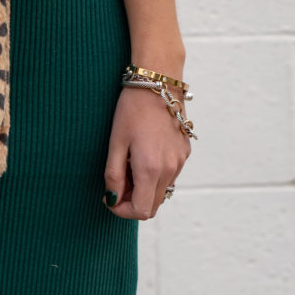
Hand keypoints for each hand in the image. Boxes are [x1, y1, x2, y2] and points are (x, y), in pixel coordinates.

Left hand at [103, 85, 190, 219]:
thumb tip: (112, 199)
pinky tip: (142, 155)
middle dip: (131, 201)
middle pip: (152, 205)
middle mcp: (170, 170)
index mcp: (151, 169)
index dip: (122, 210)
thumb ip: (113, 175)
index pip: (141, 210)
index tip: (109, 198)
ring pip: (161, 191)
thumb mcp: (115, 142)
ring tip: (128, 164)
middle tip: (116, 183)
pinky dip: (155, 175)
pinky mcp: (185, 152)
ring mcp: (180, 162)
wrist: (157, 83)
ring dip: (143, 188)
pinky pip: (170, 175)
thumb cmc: (131, 110)